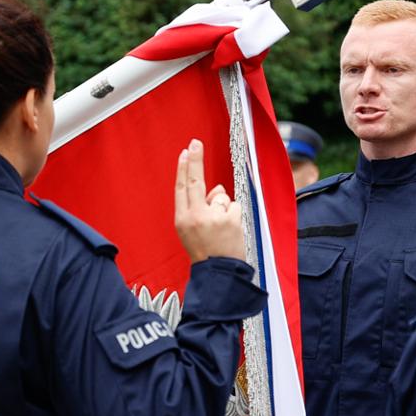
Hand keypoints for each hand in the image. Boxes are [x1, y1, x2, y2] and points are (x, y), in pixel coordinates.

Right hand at [172, 139, 244, 262]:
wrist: (217, 272)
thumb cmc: (204, 251)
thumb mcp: (190, 231)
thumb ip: (199, 208)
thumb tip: (216, 189)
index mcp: (182, 219)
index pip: (181, 188)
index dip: (182, 169)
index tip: (184, 153)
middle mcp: (196, 216)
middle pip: (195, 181)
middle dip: (195, 160)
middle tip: (195, 143)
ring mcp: (213, 217)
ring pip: (220, 197)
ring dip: (223, 208)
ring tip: (221, 229)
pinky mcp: (230, 220)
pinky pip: (234, 206)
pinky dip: (234, 215)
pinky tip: (230, 230)